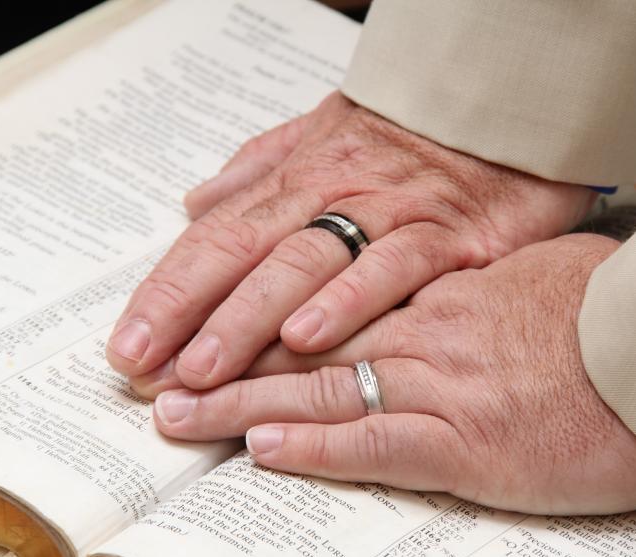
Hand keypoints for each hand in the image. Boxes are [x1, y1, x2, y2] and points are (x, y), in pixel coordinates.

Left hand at [107, 91, 593, 397]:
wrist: (504, 109)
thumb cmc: (412, 132)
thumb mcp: (323, 134)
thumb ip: (259, 169)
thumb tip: (196, 203)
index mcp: (299, 179)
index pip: (219, 237)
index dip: (169, 290)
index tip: (131, 342)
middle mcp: (333, 195)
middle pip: (248, 255)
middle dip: (191, 314)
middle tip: (150, 368)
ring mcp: (387, 214)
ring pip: (306, 264)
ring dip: (251, 318)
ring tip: (207, 367)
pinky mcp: (444, 234)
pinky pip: (390, 268)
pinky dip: (347, 300)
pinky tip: (308, 337)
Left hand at [151, 234, 635, 514]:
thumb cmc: (596, 311)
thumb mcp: (530, 264)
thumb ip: (467, 270)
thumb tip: (431, 266)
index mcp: (433, 294)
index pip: (326, 304)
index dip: (261, 321)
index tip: (211, 332)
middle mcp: (423, 333)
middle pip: (306, 347)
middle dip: (228, 362)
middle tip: (164, 380)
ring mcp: (440, 385)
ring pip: (324, 389)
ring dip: (247, 403)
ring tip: (184, 416)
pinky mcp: (468, 441)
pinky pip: (378, 439)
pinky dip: (318, 442)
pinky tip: (267, 444)